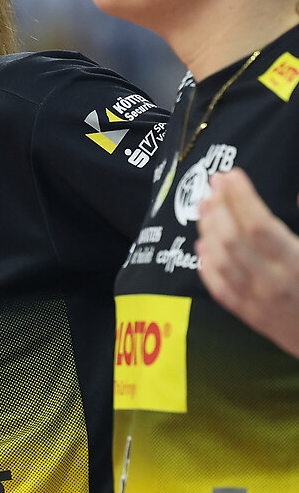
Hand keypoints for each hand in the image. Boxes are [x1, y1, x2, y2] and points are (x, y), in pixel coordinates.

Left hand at [196, 169, 298, 358]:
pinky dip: (207, 266)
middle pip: (232, 240)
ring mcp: (258, 303)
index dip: (241, 198)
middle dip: (219, 207)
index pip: (259, 226)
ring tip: (204, 205)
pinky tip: (202, 246)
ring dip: (208, 230)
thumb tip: (298, 196)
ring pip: (221, 262)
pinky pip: (219, 290)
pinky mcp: (252, 317)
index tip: (232, 175)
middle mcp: (272, 284)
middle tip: (213, 183)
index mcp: (297, 265)